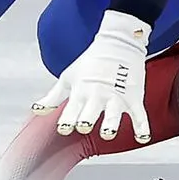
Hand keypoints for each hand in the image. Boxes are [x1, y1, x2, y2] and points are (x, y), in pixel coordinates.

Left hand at [32, 11, 151, 141]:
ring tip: (107, 132)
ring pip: (113, 114)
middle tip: (84, 125)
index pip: (70, 111)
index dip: (66, 121)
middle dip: (85, 120)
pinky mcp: (133, 97)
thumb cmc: (92, 61)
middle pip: (90, 113)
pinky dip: (142, 126)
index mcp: (81, 91)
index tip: (64, 128)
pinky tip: (141, 137)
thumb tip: (36, 110)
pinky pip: (139, 114)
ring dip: (110, 124)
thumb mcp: (69, 77)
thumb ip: (53, 97)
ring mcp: (117, 97)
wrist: (119, 42)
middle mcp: (98, 95)